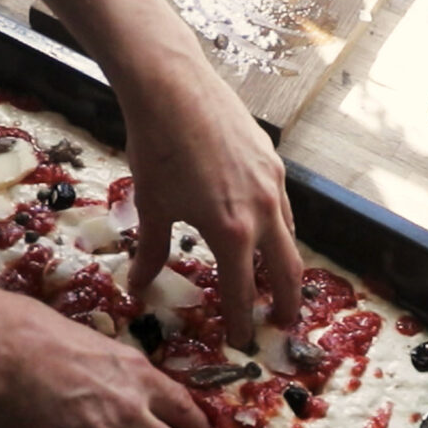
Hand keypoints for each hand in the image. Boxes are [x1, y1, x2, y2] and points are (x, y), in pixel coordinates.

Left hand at [122, 59, 302, 349]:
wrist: (172, 86)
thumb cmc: (156, 149)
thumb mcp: (152, 207)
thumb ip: (151, 252)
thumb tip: (139, 287)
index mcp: (232, 231)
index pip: (240, 290)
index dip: (241, 320)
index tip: (241, 341)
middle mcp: (262, 210)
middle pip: (285, 268)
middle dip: (284, 301)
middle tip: (281, 324)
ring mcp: (272, 181)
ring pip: (288, 234)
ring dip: (284, 263)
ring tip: (276, 280)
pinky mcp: (271, 158)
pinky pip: (281, 205)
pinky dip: (278, 227)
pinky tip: (264, 227)